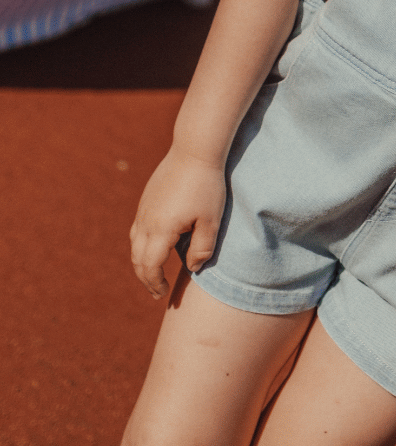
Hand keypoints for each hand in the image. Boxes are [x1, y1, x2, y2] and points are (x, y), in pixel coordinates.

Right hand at [129, 149, 225, 298]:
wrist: (194, 151)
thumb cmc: (206, 186)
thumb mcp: (211, 220)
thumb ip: (202, 248)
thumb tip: (192, 268)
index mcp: (160, 230)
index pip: (150, 267)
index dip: (154, 283)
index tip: (162, 294)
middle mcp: (146, 222)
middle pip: (137, 259)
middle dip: (145, 278)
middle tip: (156, 290)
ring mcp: (143, 209)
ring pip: (134, 243)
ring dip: (141, 262)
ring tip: (153, 272)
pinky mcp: (146, 199)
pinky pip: (137, 228)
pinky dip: (141, 244)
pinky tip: (154, 245)